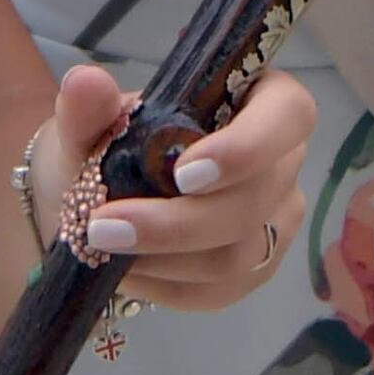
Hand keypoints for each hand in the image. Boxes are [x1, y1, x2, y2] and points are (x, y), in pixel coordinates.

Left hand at [31, 63, 319, 312]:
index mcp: (260, 99)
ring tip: (103, 247)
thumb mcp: (89, 123)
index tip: (184, 174)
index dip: (247, 147)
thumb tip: (85, 84)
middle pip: (255, 201)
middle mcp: (281, 161)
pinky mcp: (254, 270)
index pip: (288, 115)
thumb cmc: (107, 144)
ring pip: (238, 255)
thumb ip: (88, 106)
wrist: (94, 197)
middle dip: (176, 223)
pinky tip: (124, 273)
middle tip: (103, 228)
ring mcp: (274, 221)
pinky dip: (164, 285)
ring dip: (163, 258)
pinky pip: (218, 291)